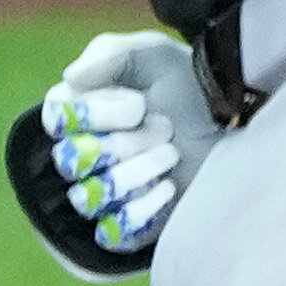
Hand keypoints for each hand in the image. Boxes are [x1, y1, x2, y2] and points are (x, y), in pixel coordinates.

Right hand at [10, 31, 217, 277]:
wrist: (228, 120)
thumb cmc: (184, 82)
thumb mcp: (150, 52)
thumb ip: (107, 54)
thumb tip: (70, 78)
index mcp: (77, 111)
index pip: (57, 119)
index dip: (96, 114)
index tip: (137, 103)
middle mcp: (82, 153)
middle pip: (72, 160)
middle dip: (123, 142)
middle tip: (164, 127)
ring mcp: (103, 191)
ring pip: (91, 195)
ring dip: (137, 172)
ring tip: (171, 153)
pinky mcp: (126, 224)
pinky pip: (111, 232)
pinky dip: (143, 208)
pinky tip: (170, 185)